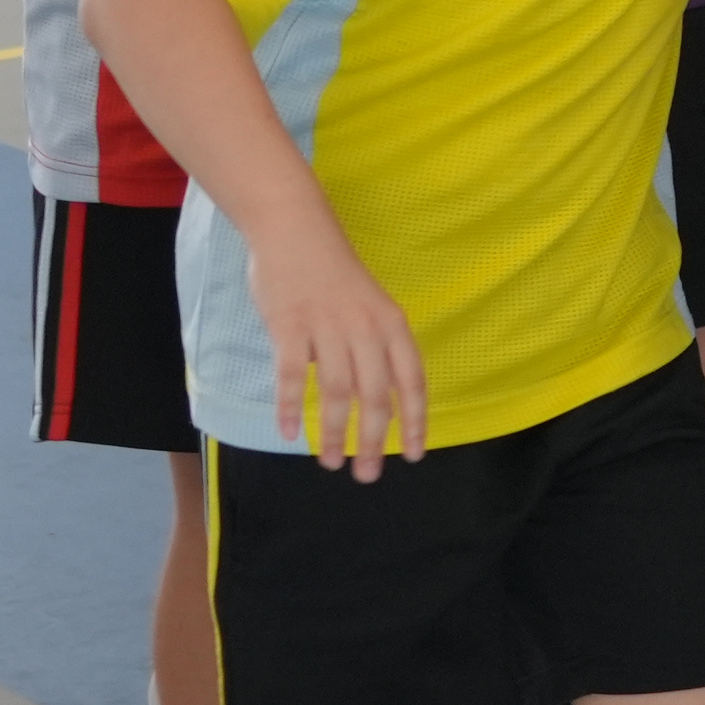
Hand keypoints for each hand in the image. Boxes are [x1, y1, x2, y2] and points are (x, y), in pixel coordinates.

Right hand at [251, 221, 425, 478]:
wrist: (295, 229)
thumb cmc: (334, 273)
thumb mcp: (371, 307)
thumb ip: (376, 348)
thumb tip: (378, 399)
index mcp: (392, 324)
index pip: (411, 381)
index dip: (414, 421)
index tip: (414, 455)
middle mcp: (365, 328)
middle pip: (376, 396)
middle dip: (373, 441)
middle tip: (367, 474)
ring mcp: (327, 327)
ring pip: (337, 392)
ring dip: (334, 433)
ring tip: (331, 462)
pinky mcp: (290, 326)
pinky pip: (292, 376)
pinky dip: (291, 407)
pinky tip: (290, 433)